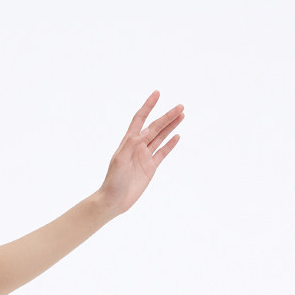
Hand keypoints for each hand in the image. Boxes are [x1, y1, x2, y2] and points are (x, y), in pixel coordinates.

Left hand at [97, 90, 183, 216]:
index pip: (140, 119)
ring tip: (182, 115)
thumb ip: (131, 144)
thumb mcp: (119, 160)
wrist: (114, 200)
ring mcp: (145, 156)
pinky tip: (177, 136)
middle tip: (181, 106)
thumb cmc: (113, 181)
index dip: (148, 106)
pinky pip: (162, 152)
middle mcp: (138, 146)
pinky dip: (170, 144)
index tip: (157, 93)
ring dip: (171, 126)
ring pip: (161, 137)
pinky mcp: (150, 168)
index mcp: (129, 142)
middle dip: (167, 116)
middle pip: (155, 127)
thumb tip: (145, 131)